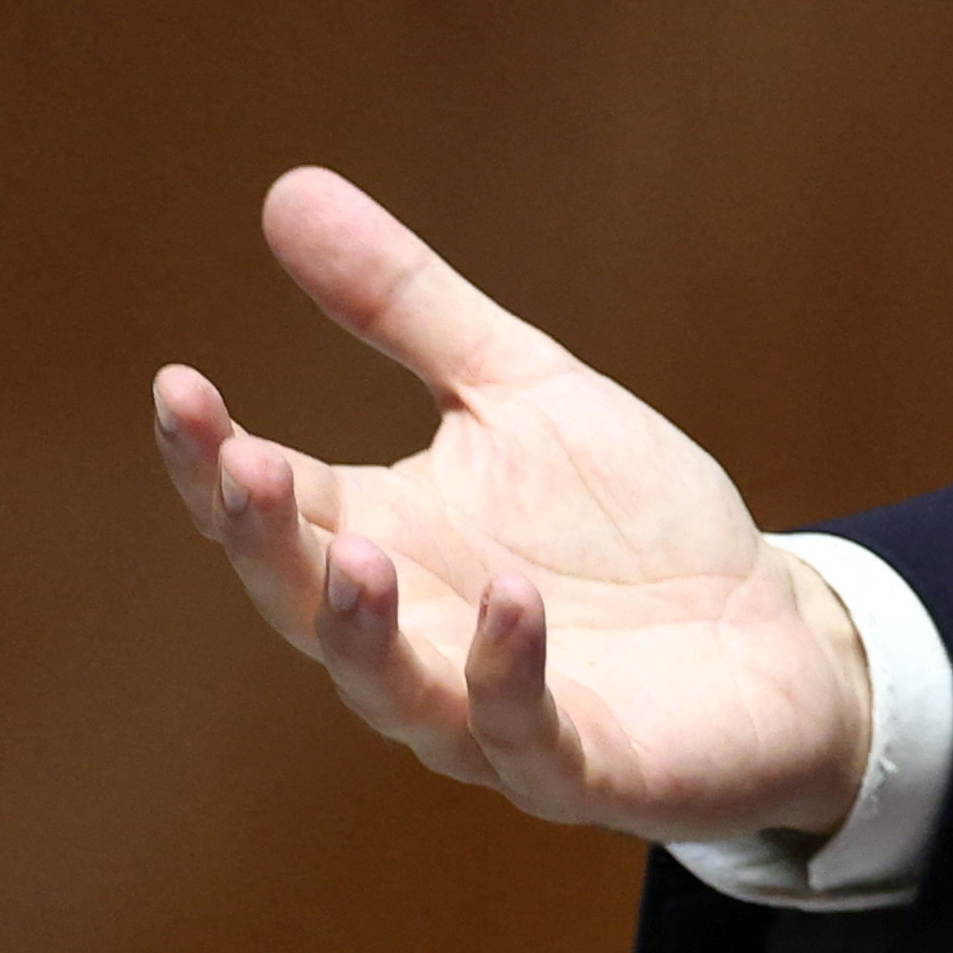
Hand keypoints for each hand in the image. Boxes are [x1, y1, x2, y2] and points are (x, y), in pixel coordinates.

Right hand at [151, 167, 874, 844]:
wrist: (774, 637)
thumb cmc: (630, 526)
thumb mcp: (521, 391)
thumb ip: (408, 309)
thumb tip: (286, 186)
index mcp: (380, 545)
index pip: (270, 508)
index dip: (215, 457)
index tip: (179, 385)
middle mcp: (411, 639)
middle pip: (302, 601)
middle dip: (265, 541)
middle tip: (241, 464)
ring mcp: (486, 715)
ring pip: (392, 688)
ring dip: (363, 629)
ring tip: (357, 553)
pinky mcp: (584, 765)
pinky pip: (528, 733)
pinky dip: (510, 674)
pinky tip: (514, 600)